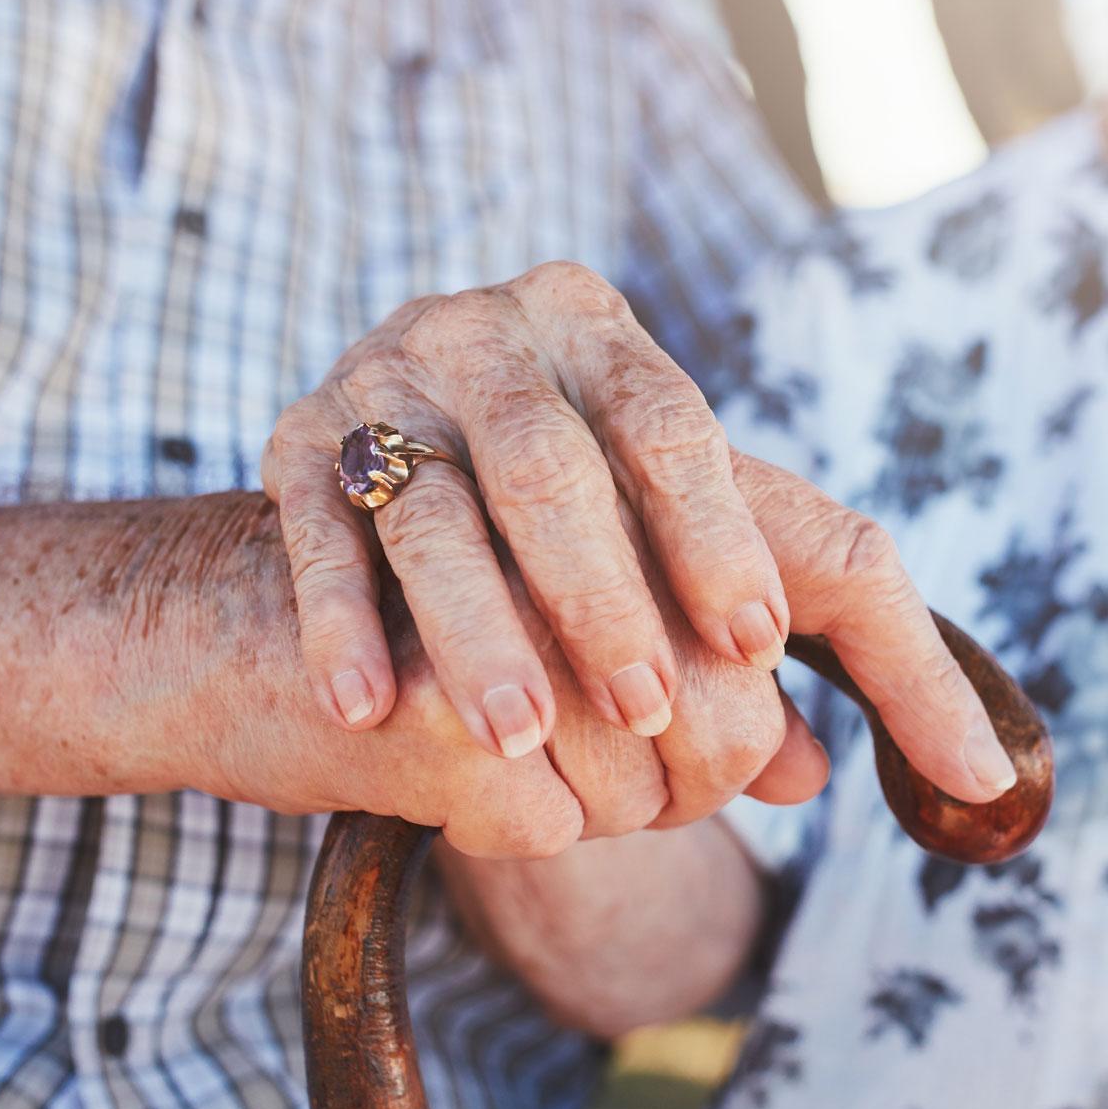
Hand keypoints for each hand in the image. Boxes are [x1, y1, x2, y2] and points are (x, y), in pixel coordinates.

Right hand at [264, 261, 789, 748]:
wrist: (388, 445)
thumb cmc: (560, 502)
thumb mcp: (657, 517)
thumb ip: (736, 620)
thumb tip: (809, 776)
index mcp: (599, 332)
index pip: (669, 426)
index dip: (714, 536)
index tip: (753, 644)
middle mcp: (491, 335)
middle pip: (549, 468)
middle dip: (601, 598)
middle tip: (644, 710)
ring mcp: (385, 380)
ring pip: (431, 511)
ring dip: (477, 630)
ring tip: (516, 736)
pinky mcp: (298, 439)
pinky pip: (317, 535)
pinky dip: (342, 624)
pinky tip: (366, 710)